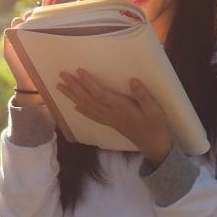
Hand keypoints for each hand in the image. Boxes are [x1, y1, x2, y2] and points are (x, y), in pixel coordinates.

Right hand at [3, 0, 53, 101]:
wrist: (32, 82)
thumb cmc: (44, 65)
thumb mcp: (53, 46)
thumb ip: (56, 31)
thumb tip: (70, 21)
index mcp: (39, 29)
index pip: (42, 10)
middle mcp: (27, 29)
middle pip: (29, 13)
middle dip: (34, 15)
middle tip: (41, 24)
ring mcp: (16, 34)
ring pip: (19, 20)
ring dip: (25, 23)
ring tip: (31, 33)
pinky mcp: (8, 41)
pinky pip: (10, 29)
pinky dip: (15, 31)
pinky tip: (20, 37)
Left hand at [57, 70, 172, 164]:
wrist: (154, 145)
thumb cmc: (155, 125)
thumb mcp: (155, 110)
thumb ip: (143, 95)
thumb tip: (133, 80)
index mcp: (121, 108)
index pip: (100, 94)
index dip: (88, 83)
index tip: (79, 71)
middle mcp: (111, 113)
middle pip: (88, 99)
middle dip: (74, 87)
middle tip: (62, 75)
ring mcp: (109, 120)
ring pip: (87, 107)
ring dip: (73, 96)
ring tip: (60, 87)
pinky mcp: (110, 123)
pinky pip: (92, 116)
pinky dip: (82, 110)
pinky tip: (75, 106)